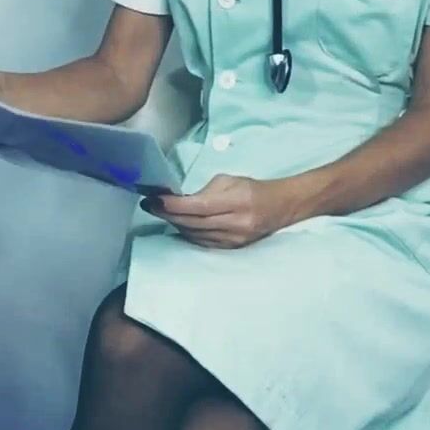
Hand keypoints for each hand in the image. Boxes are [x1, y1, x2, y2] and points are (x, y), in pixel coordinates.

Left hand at [145, 174, 295, 249]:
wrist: (279, 207)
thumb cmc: (251, 189)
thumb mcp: (229, 180)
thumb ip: (204, 191)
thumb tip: (180, 201)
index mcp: (237, 202)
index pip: (199, 207)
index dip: (174, 206)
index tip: (154, 200)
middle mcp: (235, 224)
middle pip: (194, 224)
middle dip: (168, 215)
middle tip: (150, 206)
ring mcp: (233, 239)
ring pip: (195, 235)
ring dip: (176, 224)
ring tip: (162, 213)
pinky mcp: (231, 248)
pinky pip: (202, 242)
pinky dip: (188, 233)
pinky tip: (179, 224)